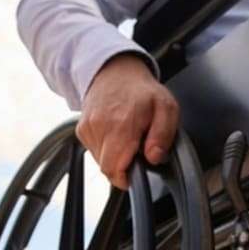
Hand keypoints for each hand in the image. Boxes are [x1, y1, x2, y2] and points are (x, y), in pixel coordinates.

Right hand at [76, 53, 179, 189]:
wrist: (115, 71)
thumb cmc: (142, 90)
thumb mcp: (167, 108)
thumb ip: (163, 135)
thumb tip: (154, 157)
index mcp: (121, 125)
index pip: (114, 169)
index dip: (126, 178)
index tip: (137, 174)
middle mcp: (100, 127)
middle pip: (107, 168)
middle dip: (123, 168)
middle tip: (137, 152)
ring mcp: (87, 128)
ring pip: (100, 161)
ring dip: (116, 157)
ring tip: (128, 139)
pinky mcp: (81, 129)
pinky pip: (94, 151)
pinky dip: (107, 149)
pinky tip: (117, 135)